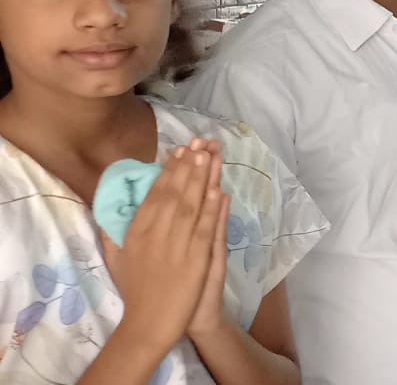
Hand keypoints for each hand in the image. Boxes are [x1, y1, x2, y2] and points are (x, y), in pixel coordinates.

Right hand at [102, 139, 225, 352]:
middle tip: (199, 142)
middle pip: (176, 193)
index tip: (178, 151)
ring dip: (202, 178)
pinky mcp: (197, 258)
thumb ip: (112, 233)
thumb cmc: (136, 291)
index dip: (168, 171)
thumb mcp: (117, 258)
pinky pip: (207, 228)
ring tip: (210, 155)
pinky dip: (213, 208)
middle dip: (189, 165)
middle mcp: (157, 234)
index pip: (155, 194)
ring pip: (193, 205)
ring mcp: (178, 245)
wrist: (150, 323)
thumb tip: (108, 209)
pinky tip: (219, 191)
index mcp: (137, 232)